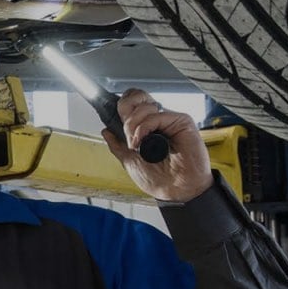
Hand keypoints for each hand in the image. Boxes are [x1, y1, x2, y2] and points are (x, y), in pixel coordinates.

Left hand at [104, 89, 212, 203]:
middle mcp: (157, 121)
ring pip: (144, 106)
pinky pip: (157, 115)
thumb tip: (106, 131)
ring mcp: (169, 120)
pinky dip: (144, 128)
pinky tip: (142, 142)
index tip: (115, 121)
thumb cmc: (158, 179)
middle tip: (126, 134)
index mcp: (146, 128)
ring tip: (136, 144)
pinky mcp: (181, 122)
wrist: (175, 191)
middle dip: (125, 113)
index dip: (123, 107)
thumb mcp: (129, 161)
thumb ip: (117, 145)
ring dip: (133, 125)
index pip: (132, 104)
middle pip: (137, 97)